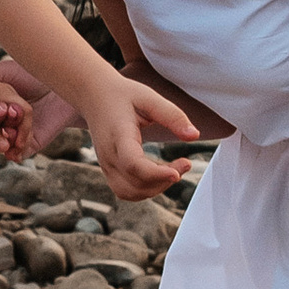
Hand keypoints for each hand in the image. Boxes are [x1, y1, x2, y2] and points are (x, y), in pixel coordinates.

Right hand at [88, 82, 198, 198]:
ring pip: (131, 193)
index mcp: (118, 136)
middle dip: (164, 181)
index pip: (133, 163)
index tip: (177, 172)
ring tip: (174, 170)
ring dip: (156, 188)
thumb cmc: (122, 95)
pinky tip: (160, 174)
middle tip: (185, 163)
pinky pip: (127, 191)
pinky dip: (146, 189)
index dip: (156, 173)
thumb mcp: (149, 98)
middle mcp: (109, 156)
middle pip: (135, 184)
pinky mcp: (109, 170)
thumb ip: (172, 116)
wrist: (94, 96)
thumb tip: (194, 136)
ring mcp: (106, 166)